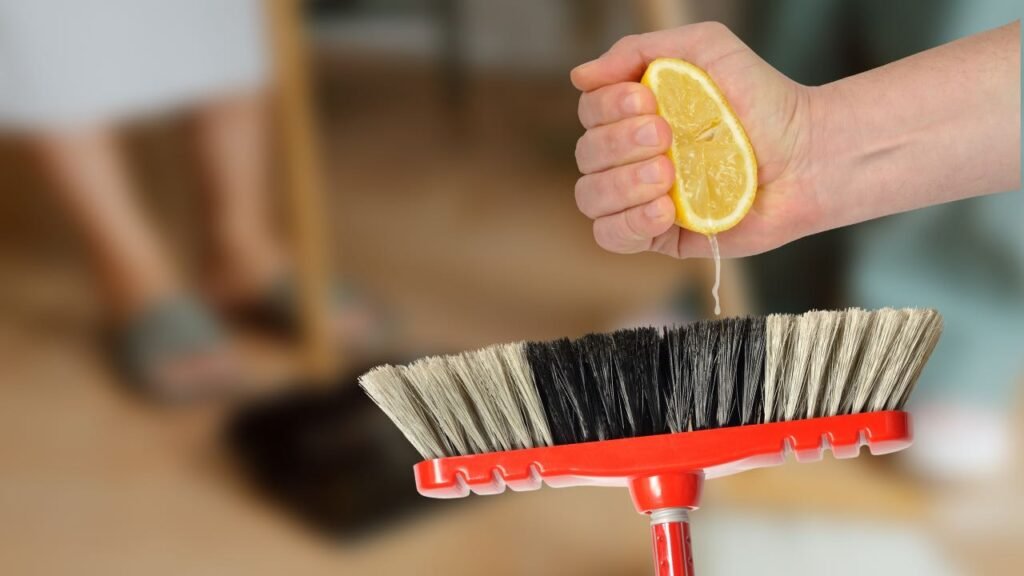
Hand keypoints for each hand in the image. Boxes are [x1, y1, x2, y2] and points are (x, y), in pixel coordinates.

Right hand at [571, 22, 815, 257]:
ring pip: (590, 198)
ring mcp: (643, 199)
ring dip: (623, 183)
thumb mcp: (704, 50)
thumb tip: (579, 76)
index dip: (607, 108)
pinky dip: (630, 221)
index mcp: (635, 115)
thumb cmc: (762, 99)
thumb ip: (639, 50)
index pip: (589, 113)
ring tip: (669, 173)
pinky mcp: (660, 236)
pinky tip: (666, 208)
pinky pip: (612, 236)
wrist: (807, 155)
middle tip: (668, 135)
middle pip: (586, 156)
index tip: (648, 101)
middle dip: (621, 144)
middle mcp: (631, 157)